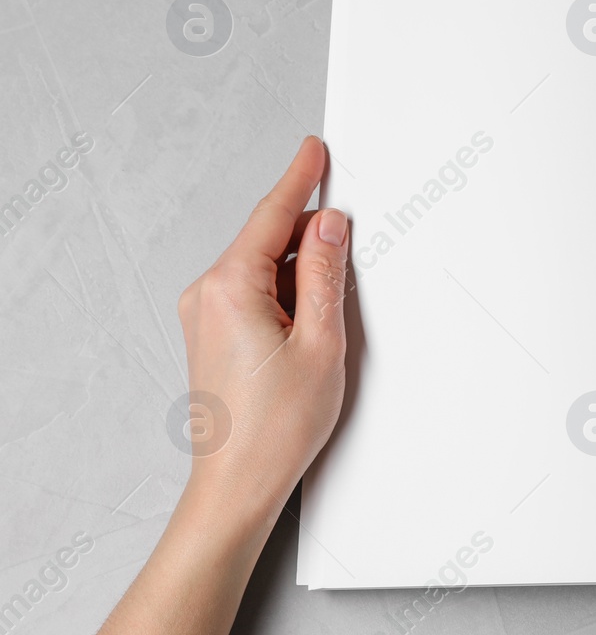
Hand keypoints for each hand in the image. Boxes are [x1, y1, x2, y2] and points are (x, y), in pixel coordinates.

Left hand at [175, 136, 348, 531]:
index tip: (314, 150)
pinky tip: (309, 326)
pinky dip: (285, 295)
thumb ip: (327, 275)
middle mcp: (207, 294)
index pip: (272, 216)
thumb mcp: (322, 342)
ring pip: (264, 269)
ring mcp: (205, 315)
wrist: (237, 484)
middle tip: (351, 254)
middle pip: (270, 240)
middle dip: (312, 239)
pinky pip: (253, 293)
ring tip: (328, 322)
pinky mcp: (212, 334)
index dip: (300, 179)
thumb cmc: (274, 427)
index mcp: (230, 287)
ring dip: (302, 276)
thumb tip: (331, 228)